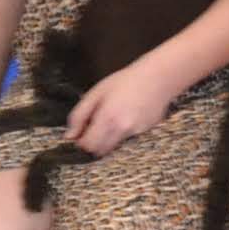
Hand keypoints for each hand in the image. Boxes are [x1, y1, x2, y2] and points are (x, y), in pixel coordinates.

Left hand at [66, 59, 180, 154]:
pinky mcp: (146, 133)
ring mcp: (136, 133)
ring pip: (114, 148)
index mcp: (107, 118)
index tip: (80, 136)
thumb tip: (69, 136)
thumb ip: (79, 115)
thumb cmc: (125, 81)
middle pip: (100, 152)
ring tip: (111, 121)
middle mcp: (122, 130)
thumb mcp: (96, 92)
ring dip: (107, 141)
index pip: (88, 146)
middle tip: (92, 131)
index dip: (80, 144)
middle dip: (93, 145)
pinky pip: (128, 140)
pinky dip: (122, 134)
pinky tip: (127, 118)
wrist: (158, 77)